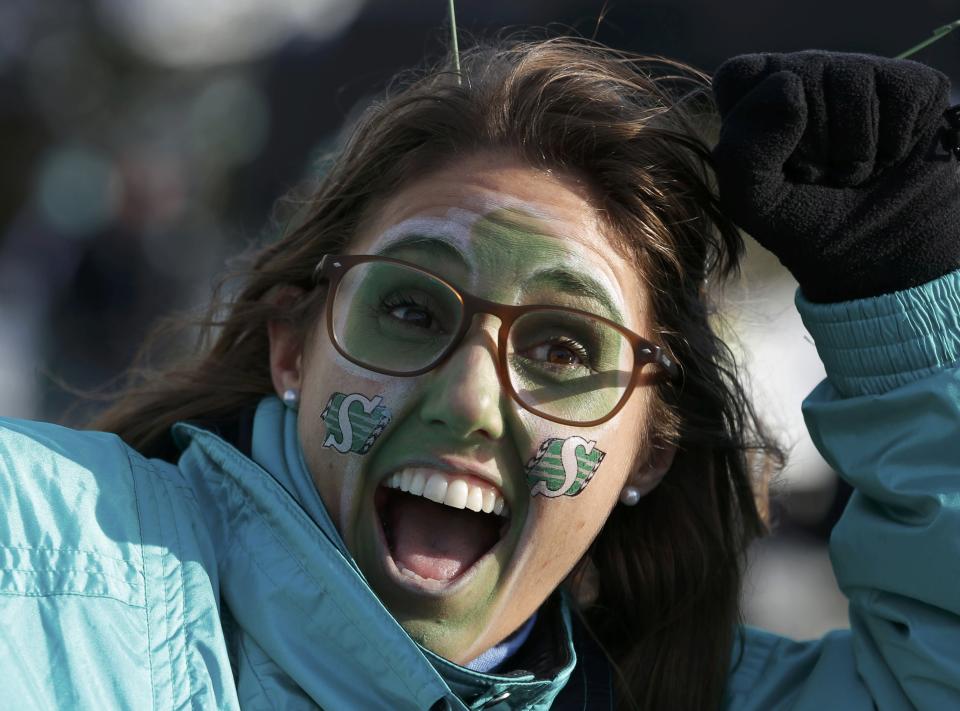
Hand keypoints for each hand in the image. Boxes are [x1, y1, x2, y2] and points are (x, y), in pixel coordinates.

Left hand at [712, 51, 959, 301]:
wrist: (873, 250)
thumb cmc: (803, 221)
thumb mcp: (752, 201)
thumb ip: (743, 150)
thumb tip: (788, 85)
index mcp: (755, 98)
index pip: (739, 75)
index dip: (754, 119)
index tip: (771, 162)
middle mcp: (804, 74)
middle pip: (799, 76)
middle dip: (808, 145)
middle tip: (816, 174)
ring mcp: (857, 73)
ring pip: (852, 83)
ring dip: (853, 150)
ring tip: (849, 171)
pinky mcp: (908, 84)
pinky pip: (900, 95)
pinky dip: (893, 144)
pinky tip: (886, 158)